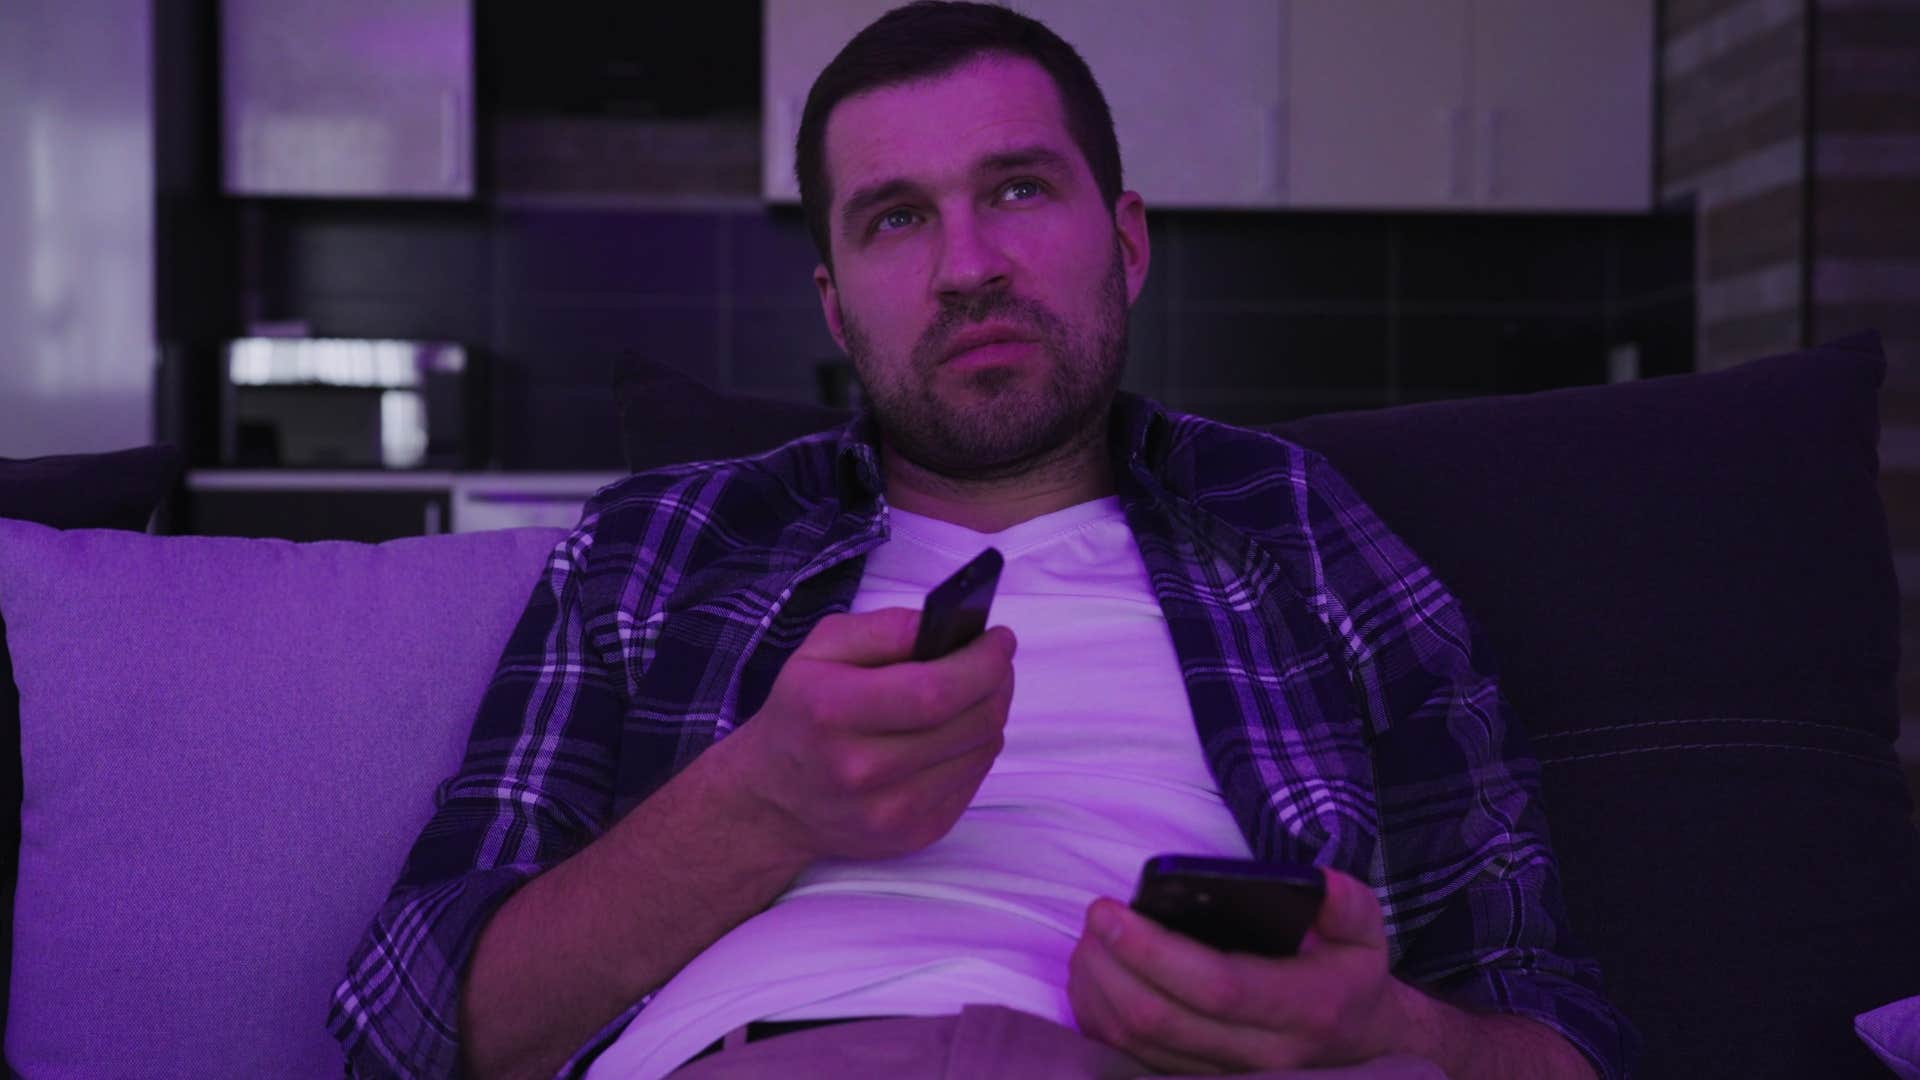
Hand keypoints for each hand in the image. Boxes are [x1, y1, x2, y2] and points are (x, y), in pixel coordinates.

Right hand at [715, 607, 1016, 860]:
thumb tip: (948, 628)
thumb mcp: (821, 648)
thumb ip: (885, 629)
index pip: (935, 692)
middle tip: (996, 661)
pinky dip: (976, 749)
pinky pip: (974, 781)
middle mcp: (863, 770)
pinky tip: (954, 733)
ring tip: (974, 693)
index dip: (982, 663)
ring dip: (990, 714)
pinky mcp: (915, 834)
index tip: (999, 640)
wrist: (772, 800)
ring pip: (981, 751)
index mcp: (835, 712)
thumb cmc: (801, 711)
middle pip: (970, 723)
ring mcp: (892, 811)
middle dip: (997, 683)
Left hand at [1068, 866, 1418, 1073]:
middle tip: (1095, 916)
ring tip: (1091, 940)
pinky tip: (1095, 976)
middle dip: (1113, 964)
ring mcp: (1228, 1078)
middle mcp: (1265, 1054)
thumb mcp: (1364, 933)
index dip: (1154, 951)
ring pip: (1138, 1044)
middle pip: (1162, 1019)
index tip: (1112, 911)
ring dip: (1099, 988)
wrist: (1361, 1047)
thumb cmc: (1348, 976)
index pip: (1217, 987)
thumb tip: (1316, 881)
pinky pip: (1129, 1058)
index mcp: (1306, 1008)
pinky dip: (1100, 1017)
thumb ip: (1345, 903)